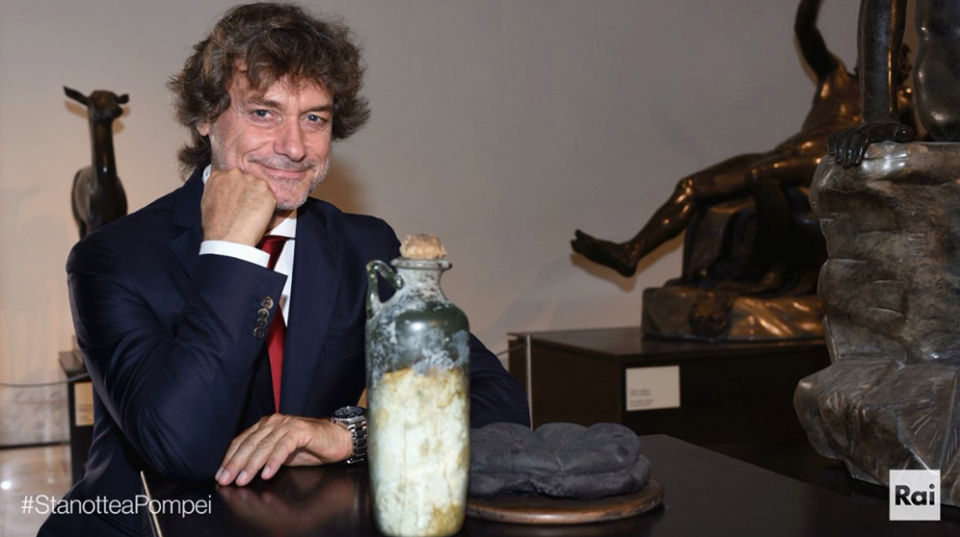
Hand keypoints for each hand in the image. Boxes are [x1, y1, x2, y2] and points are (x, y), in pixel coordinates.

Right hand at [201, 169, 276, 245]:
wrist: (229, 238)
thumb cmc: (217, 226)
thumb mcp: (208, 202)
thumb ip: (217, 190)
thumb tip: (225, 192)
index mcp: (218, 176)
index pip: (231, 175)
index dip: (236, 188)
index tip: (238, 196)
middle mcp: (234, 174)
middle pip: (246, 178)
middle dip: (248, 190)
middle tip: (246, 206)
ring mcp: (250, 180)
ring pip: (258, 186)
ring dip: (258, 197)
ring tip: (252, 212)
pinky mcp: (265, 188)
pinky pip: (269, 195)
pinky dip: (268, 204)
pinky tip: (259, 214)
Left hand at [215, 414, 352, 485]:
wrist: (337, 439)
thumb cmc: (309, 448)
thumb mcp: (281, 455)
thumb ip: (263, 458)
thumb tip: (240, 472)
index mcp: (265, 426)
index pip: (242, 441)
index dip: (229, 458)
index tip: (220, 475)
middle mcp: (273, 422)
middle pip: (250, 444)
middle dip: (235, 463)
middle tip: (226, 479)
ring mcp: (287, 425)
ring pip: (264, 446)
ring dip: (251, 464)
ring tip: (242, 479)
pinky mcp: (300, 431)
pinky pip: (283, 447)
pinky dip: (274, 461)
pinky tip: (267, 473)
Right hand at [828, 121, 914, 167]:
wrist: (881, 123)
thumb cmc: (893, 132)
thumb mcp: (901, 131)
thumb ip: (904, 133)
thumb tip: (904, 135)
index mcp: (872, 129)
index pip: (862, 137)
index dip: (858, 149)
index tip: (857, 162)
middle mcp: (860, 128)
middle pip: (850, 138)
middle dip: (847, 153)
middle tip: (847, 166)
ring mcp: (851, 130)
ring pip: (841, 138)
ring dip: (839, 150)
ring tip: (840, 163)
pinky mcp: (845, 133)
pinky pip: (834, 137)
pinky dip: (831, 144)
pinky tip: (831, 154)